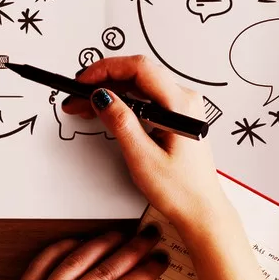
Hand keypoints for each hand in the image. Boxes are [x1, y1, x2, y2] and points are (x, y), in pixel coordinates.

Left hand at [0, 229, 169, 279]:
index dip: (146, 271)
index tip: (159, 260)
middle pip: (104, 269)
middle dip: (132, 250)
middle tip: (149, 237)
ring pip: (75, 259)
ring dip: (101, 243)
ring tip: (120, 235)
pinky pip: (42, 262)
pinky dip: (61, 248)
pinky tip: (78, 242)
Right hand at [66, 55, 235, 243]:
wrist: (201, 211)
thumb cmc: (181, 191)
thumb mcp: (143, 158)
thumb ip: (121, 122)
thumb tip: (101, 96)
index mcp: (181, 105)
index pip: (139, 68)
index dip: (106, 69)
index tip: (82, 81)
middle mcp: (185, 100)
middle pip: (138, 74)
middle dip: (104, 81)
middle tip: (77, 96)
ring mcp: (182, 107)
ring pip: (140, 85)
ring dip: (111, 91)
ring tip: (85, 105)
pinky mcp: (176, 117)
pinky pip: (147, 98)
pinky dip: (124, 101)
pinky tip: (106, 110)